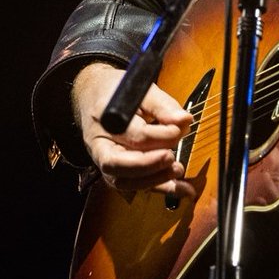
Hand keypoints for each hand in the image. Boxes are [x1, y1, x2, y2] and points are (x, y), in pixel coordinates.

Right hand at [71, 61, 193, 198]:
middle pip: (118, 163)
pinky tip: (182, 189)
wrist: (94, 96)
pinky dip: (159, 188)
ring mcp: (105, 161)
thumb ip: (163, 105)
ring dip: (153, 181)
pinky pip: (135, 186)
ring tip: (177, 170)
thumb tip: (184, 121)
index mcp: (104, 120)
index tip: (180, 128)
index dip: (160, 135)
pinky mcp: (117, 171)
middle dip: (149, 164)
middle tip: (172, 157)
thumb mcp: (141, 89)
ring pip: (122, 181)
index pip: (132, 135)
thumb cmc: (118, 91)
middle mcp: (99, 145)